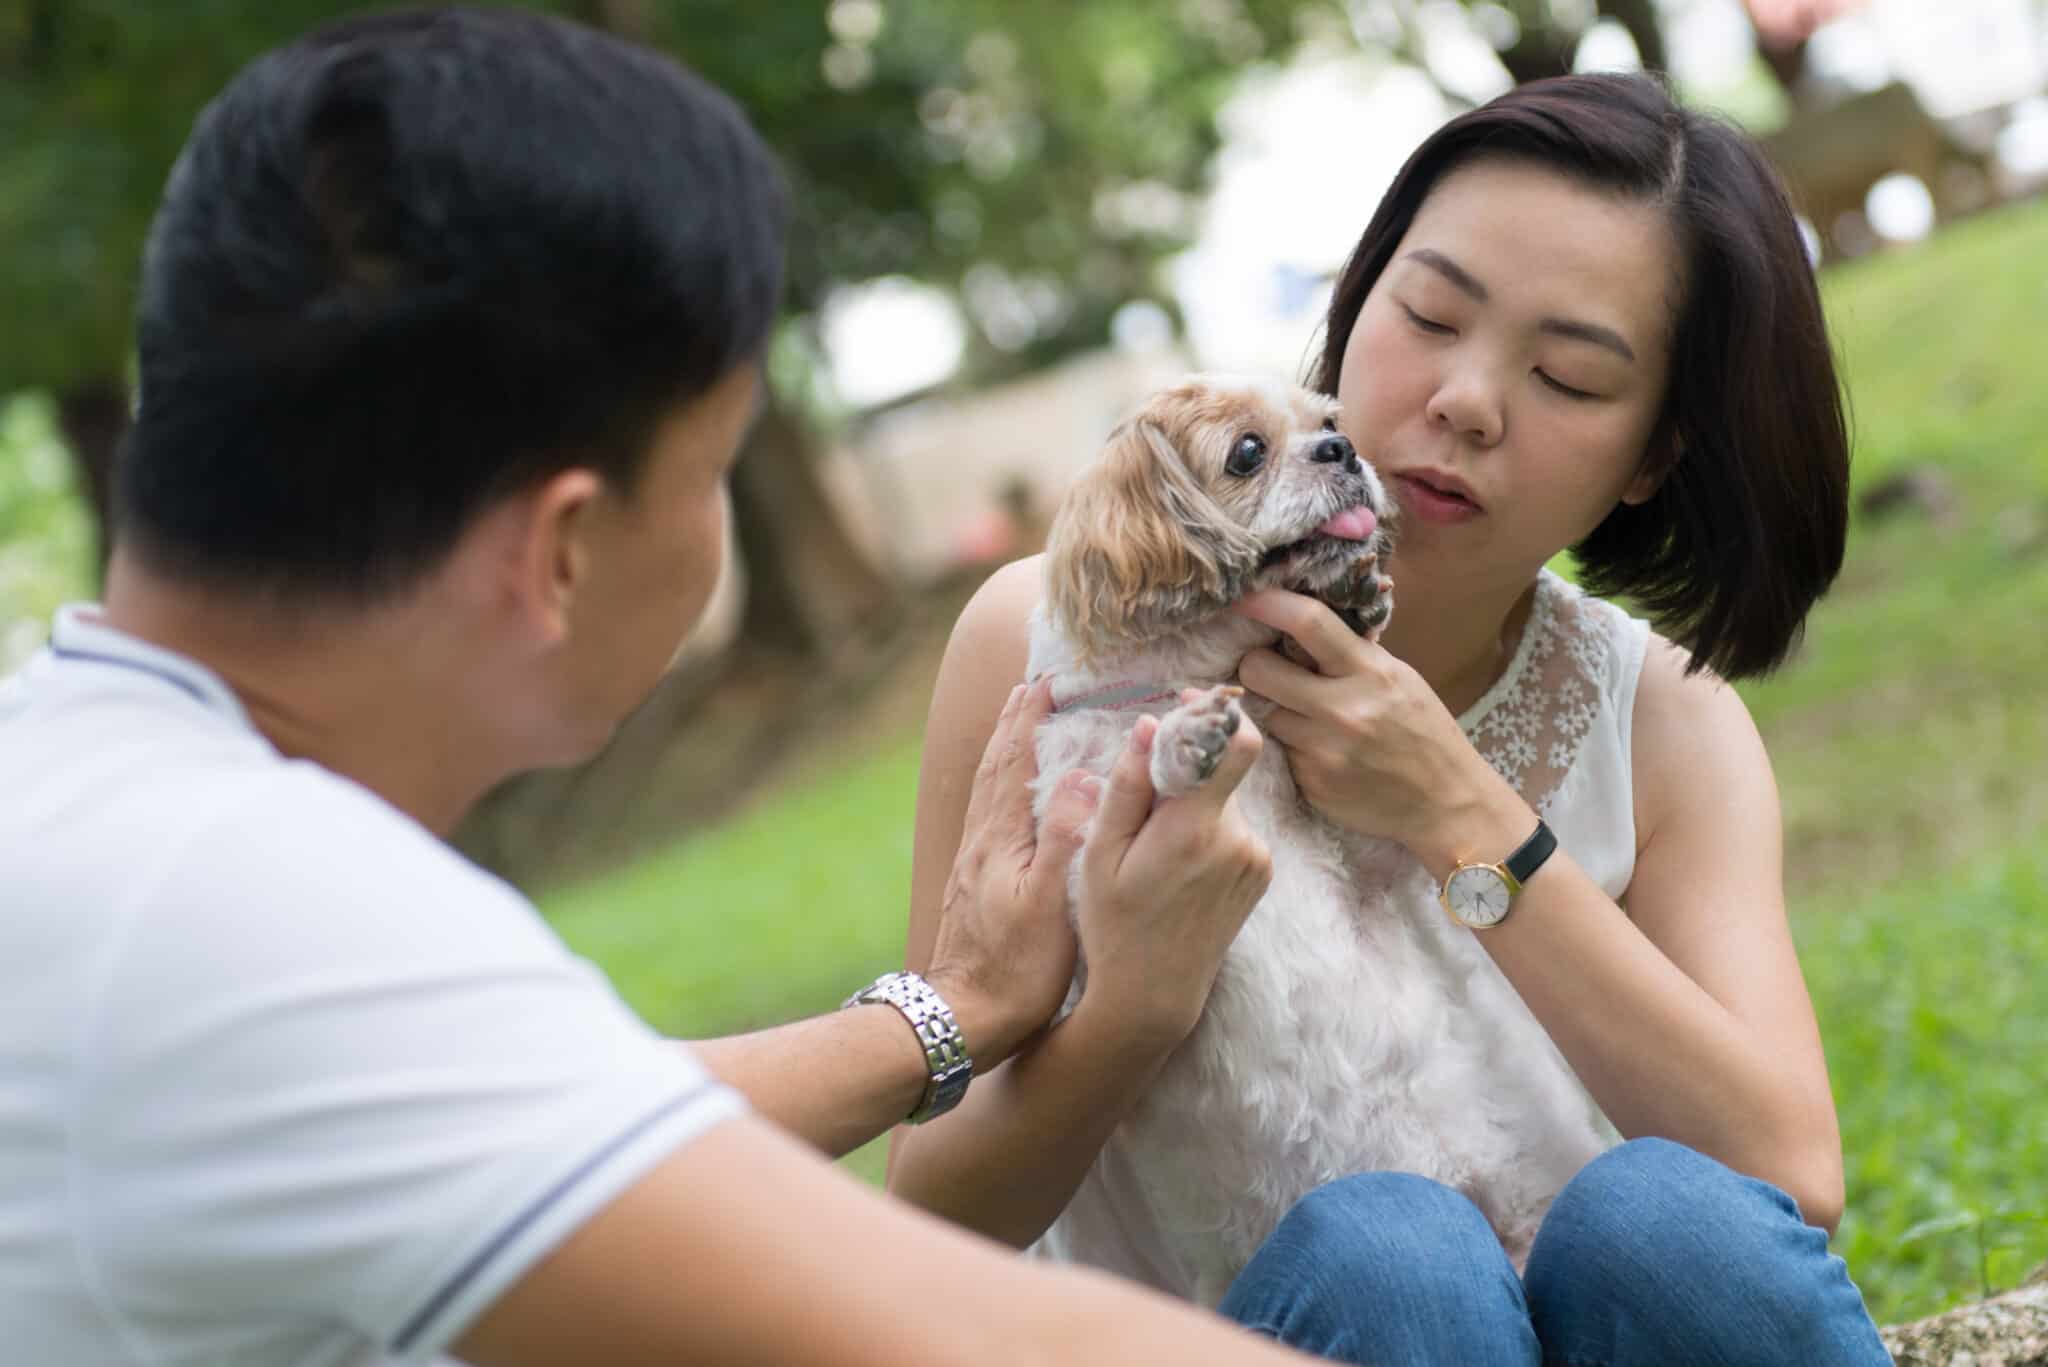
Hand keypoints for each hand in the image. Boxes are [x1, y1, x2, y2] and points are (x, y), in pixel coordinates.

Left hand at [924, 680, 1096, 1067]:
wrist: (961, 1020)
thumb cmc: (1014, 972)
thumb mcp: (1049, 907)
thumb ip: (1064, 839)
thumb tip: (1078, 777)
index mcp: (1000, 841)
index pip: (1014, 763)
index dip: (1030, 720)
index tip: (1047, 682)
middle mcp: (981, 843)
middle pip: (994, 768)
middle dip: (1014, 725)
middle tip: (1031, 688)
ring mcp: (973, 864)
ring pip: (987, 791)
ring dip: (1004, 752)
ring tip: (1018, 725)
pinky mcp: (972, 885)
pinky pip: (988, 816)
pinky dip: (999, 788)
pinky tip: (1007, 798)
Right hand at [1071, 702, 1272, 1047]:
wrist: (1154, 994)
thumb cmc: (1114, 924)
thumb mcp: (1101, 854)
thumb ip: (1129, 787)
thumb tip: (1150, 724)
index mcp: (1196, 830)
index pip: (1236, 743)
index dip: (1215, 712)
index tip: (1186, 703)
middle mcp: (1239, 840)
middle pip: (1223, 768)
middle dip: (1186, 767)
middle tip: (1143, 797)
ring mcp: (1256, 858)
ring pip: (1224, 798)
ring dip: (1194, 802)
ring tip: (1154, 846)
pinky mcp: (1261, 872)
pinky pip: (1234, 826)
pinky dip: (1206, 827)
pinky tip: (1177, 864)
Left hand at [1234, 588, 1530, 877]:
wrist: (1448, 805)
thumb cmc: (1425, 735)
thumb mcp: (1401, 680)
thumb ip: (1353, 654)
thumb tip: (1304, 620)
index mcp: (1370, 672)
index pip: (1309, 622)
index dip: (1267, 603)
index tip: (1244, 596)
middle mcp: (1343, 709)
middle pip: (1259, 669)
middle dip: (1255, 664)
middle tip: (1269, 669)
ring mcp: (1324, 750)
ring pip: (1266, 714)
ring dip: (1279, 712)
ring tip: (1314, 722)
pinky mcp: (1312, 784)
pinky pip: (1282, 753)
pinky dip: (1295, 750)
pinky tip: (1327, 756)